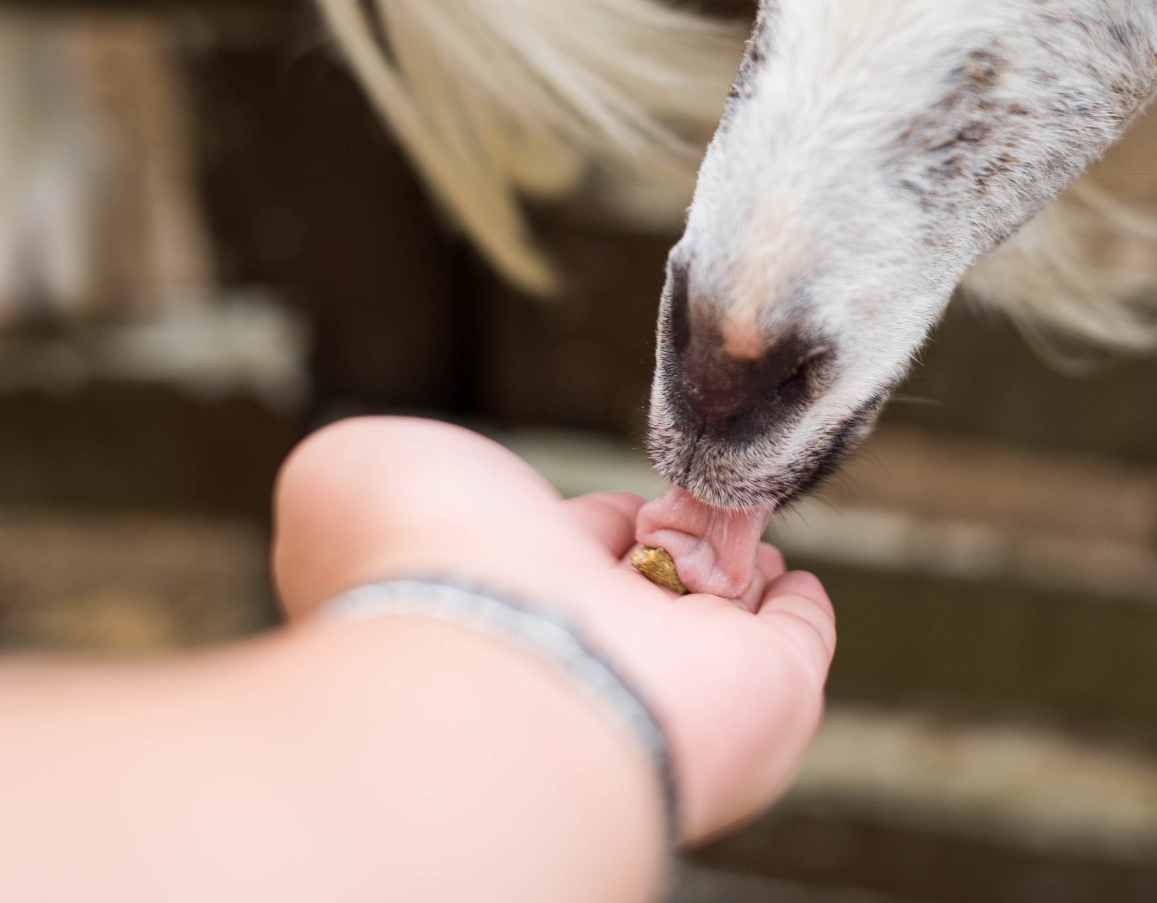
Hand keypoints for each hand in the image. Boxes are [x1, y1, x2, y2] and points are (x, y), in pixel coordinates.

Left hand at [271, 417, 835, 842]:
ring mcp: (666, 675)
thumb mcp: (356, 473)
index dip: (567, 520)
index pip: (541, 556)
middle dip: (655, 537)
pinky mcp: (759, 693)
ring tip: (736, 515)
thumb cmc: (415, 570)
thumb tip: (397, 474)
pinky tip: (791, 584)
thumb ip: (381, 463)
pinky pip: (794, 647)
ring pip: (709, 609)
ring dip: (728, 557)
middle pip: (630, 586)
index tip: (594, 498)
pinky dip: (800, 612)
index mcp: (484, 599)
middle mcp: (573, 648)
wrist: (495, 683)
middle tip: (675, 501)